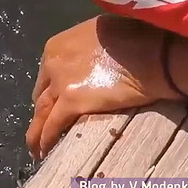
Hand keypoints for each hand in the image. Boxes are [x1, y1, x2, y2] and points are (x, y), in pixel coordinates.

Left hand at [27, 15, 183, 160]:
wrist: (151, 51)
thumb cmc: (136, 38)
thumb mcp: (99, 35)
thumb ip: (87, 52)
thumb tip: (92, 65)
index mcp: (57, 46)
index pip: (47, 76)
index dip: (50, 92)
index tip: (53, 105)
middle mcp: (52, 63)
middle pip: (42, 94)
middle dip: (42, 112)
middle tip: (42, 128)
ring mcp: (60, 82)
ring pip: (42, 112)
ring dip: (37, 132)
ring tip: (35, 149)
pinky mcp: (71, 101)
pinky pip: (53, 125)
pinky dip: (46, 139)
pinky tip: (45, 152)